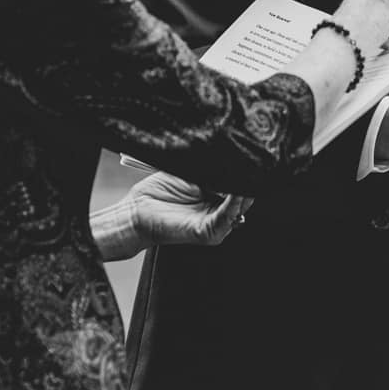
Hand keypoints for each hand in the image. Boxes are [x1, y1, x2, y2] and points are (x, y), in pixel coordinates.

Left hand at [126, 172, 251, 249]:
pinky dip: (234, 204)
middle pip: (243, 196)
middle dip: (247, 180)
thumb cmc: (160, 192)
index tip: (249, 156)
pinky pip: (226, 218)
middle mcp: (218, 210)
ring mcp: (214, 223)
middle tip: (251, 164)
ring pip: (238, 208)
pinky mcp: (207, 233)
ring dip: (244, 192)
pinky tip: (237, 191)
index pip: (238, 184)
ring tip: (247, 174)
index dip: (243, 171)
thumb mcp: (190, 173)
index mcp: (215, 196)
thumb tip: (234, 160)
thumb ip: (212, 170)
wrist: (137, 211)